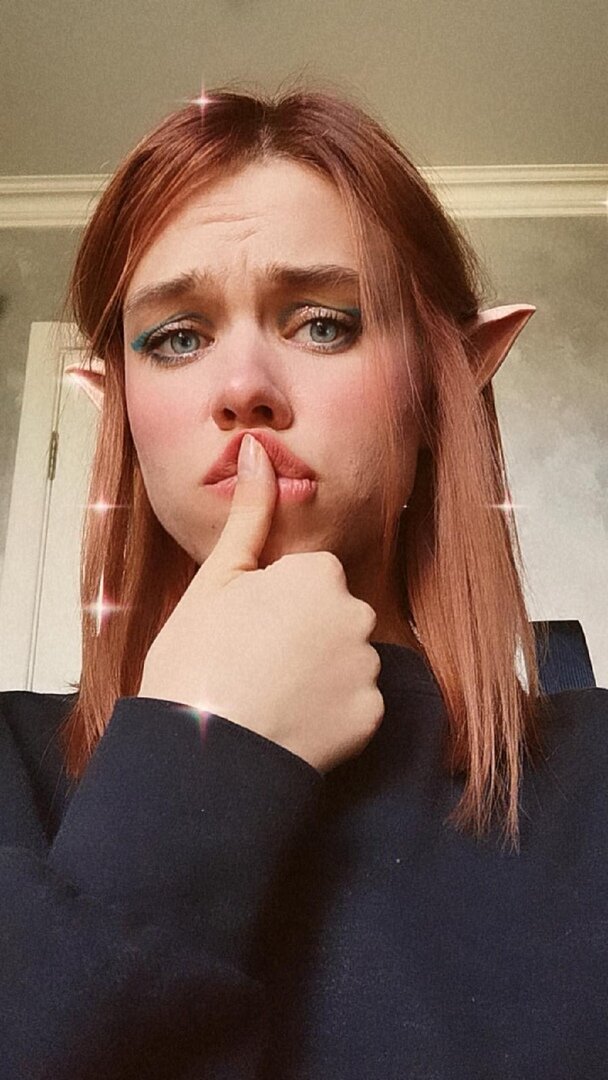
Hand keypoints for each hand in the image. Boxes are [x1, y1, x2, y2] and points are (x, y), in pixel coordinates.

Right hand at [138, 434, 383, 773]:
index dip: (275, 601)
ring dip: (320, 674)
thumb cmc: (197, 659)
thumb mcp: (216, 580)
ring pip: (346, 660)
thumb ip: (249, 515)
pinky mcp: (371, 718)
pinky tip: (293, 723)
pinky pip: (355, 705)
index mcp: (319, 574)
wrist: (202, 753)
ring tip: (271, 696)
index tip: (246, 628)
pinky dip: (331, 714)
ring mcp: (367, 669)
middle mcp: (356, 614)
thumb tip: (257, 450)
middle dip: (305, 633)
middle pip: (334, 615)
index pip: (309, 576)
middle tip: (256, 662)